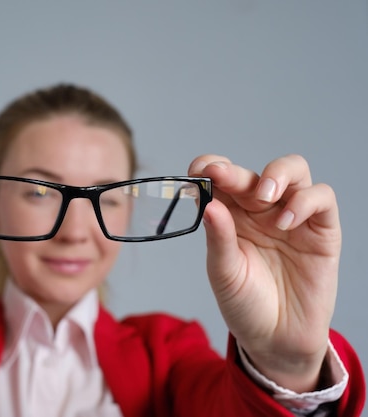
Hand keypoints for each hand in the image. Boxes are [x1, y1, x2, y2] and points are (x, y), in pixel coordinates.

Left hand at [189, 154, 339, 391]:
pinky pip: (321, 199)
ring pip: (293, 172)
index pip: (221, 179)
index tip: (195, 172)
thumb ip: (218, 238)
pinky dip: (305, 202)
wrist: (276, 339)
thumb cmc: (244, 304)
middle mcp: (260, 211)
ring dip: (277, 174)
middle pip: (253, 173)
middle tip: (221, 176)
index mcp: (231, 215)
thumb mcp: (223, 272)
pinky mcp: (321, 231)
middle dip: (236, 171)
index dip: (209, 167)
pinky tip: (286, 222)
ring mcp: (291, 217)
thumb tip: (208, 203)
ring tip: (264, 196)